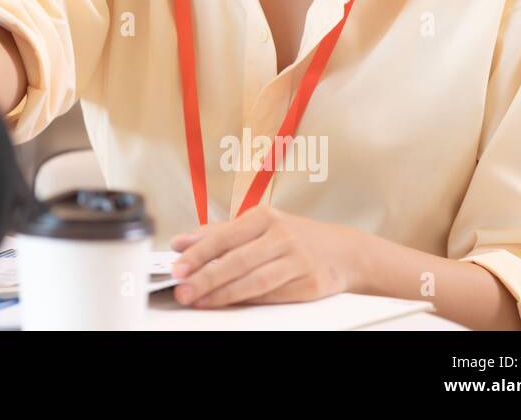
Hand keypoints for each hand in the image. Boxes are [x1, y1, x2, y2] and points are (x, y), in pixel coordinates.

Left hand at [168, 204, 364, 307]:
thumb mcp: (258, 226)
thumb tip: (181, 242)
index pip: (224, 236)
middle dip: (206, 277)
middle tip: (182, 289)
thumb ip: (218, 234)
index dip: (198, 253)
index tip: (178, 267)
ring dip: (223, 293)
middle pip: (237, 260)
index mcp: (264, 217)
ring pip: (254, 281)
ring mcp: (297, 260)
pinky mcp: (309, 284)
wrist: (343, 252)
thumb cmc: (293, 237)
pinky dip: (247, 301)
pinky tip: (228, 304)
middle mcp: (281, 236)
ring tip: (199, 300)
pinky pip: (272, 296)